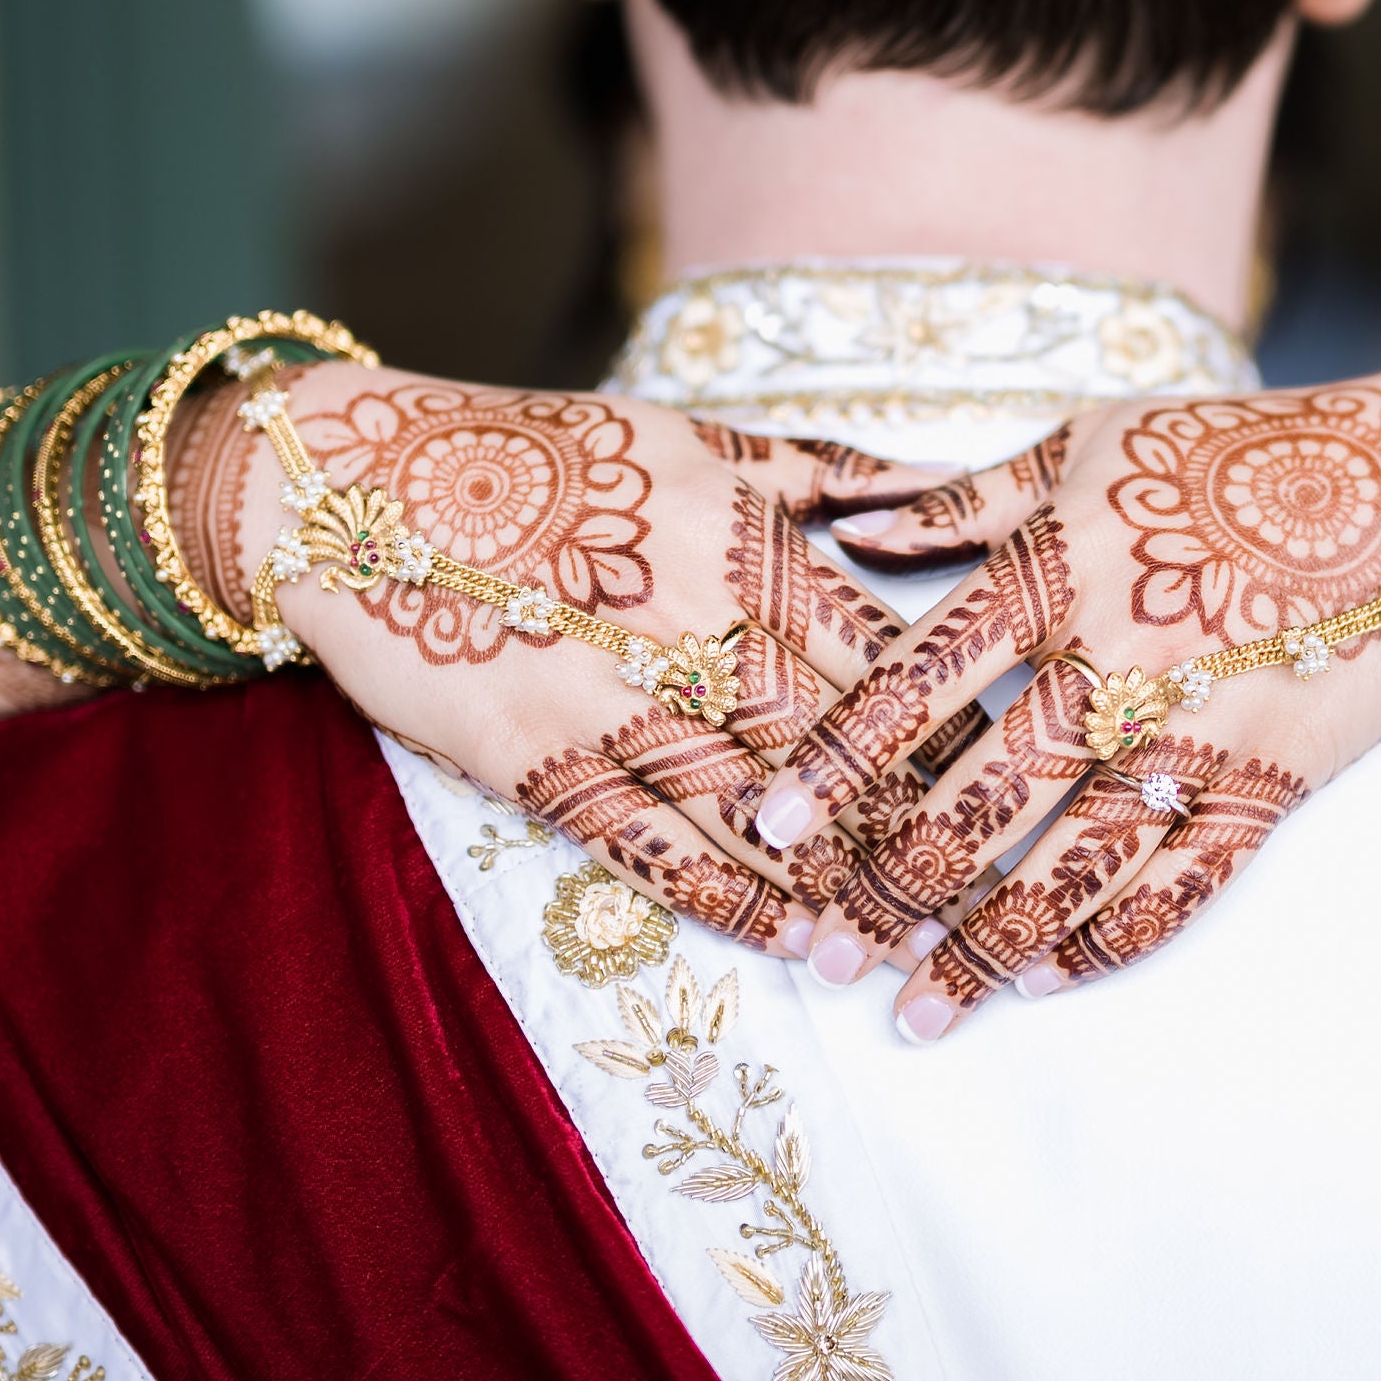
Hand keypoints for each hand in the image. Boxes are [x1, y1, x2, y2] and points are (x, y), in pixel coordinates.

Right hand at [204, 367, 955, 946]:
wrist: (355, 487)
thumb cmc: (534, 451)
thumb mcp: (692, 433)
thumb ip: (824, 472)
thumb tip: (938, 485)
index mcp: (742, 541)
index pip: (884, 650)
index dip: (959, 724)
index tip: (1025, 777)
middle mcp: (693, 625)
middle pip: (842, 745)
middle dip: (926, 825)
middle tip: (998, 890)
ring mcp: (614, 700)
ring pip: (762, 814)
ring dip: (848, 889)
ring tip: (922, 946)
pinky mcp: (541, 761)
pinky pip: (659, 851)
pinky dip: (738, 905)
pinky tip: (803, 945)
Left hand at [762, 366, 1380, 1036]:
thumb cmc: (1241, 448)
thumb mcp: (1091, 439)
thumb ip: (961, 495)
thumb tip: (841, 522)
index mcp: (1055, 572)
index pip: (912, 684)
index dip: (833, 763)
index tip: (768, 827)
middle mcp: (1113, 666)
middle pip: (973, 803)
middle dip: (886, 890)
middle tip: (821, 955)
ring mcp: (1195, 736)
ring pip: (1066, 871)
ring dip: (982, 953)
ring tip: (916, 1013)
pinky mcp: (1267, 786)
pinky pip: (1177, 890)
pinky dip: (1105, 944)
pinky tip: (1042, 981)